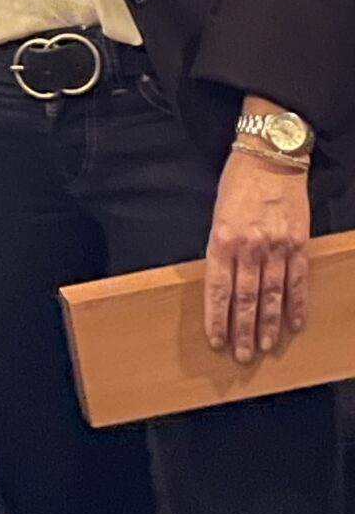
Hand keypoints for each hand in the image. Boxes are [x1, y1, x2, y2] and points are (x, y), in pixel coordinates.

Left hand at [204, 147, 310, 361]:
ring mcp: (277, 247)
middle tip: (240, 356)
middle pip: (245, 298)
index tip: (216, 339)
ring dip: (267, 325)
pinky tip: (294, 326)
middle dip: (241, 330)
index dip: (216, 317)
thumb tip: (221, 284)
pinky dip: (296, 306)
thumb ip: (219, 248)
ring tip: (263, 348)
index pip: (217, 287)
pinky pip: (298, 282)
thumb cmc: (237, 184)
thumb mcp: (217, 213)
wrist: (270, 157)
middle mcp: (249, 246)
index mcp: (222, 237)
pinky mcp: (299, 244)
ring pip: (271, 296)